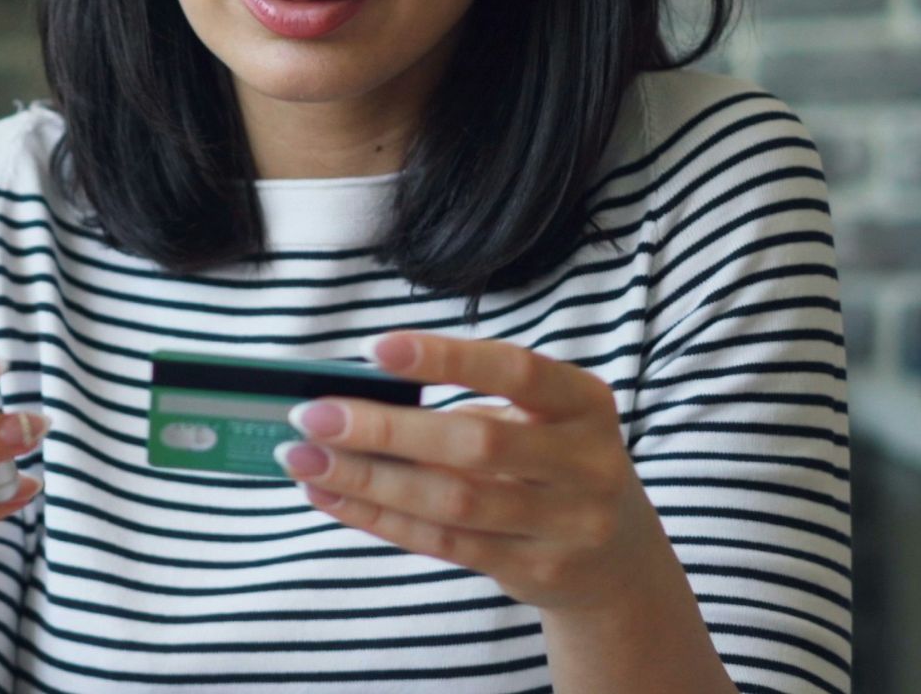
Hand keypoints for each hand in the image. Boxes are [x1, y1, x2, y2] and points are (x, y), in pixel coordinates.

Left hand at [273, 331, 666, 614]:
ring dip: (367, 478)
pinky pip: (443, 543)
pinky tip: (332, 494)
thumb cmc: (553, 464)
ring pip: (451, 501)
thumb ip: (469, 404)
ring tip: (303, 458)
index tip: (372, 348)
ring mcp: (565, 525)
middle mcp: (585, 463)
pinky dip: (379, 517)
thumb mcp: (539, 421)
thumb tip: (357, 397)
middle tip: (311, 414)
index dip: (446, 358)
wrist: (617, 563)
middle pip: (474, 444)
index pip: (515, 371)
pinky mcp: (535, 571)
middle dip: (384, 429)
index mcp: (584, 404)